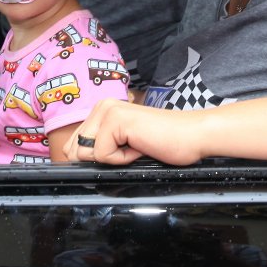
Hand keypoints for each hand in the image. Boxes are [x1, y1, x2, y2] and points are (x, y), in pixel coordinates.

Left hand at [63, 98, 206, 166]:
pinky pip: (103, 155)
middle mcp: (101, 106)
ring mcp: (108, 111)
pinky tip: (141, 146)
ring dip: (113, 159)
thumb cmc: (165, 143)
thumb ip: (100, 146)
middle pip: (75, 150)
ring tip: (136, 146)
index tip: (120, 153)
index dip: (91, 159)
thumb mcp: (123, 144)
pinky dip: (123, 159)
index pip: (73, 144)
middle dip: (101, 159)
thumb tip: (74, 160)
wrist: (193, 137)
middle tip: (129, 149)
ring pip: (86, 153)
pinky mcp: (116, 120)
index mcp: (102, 110)